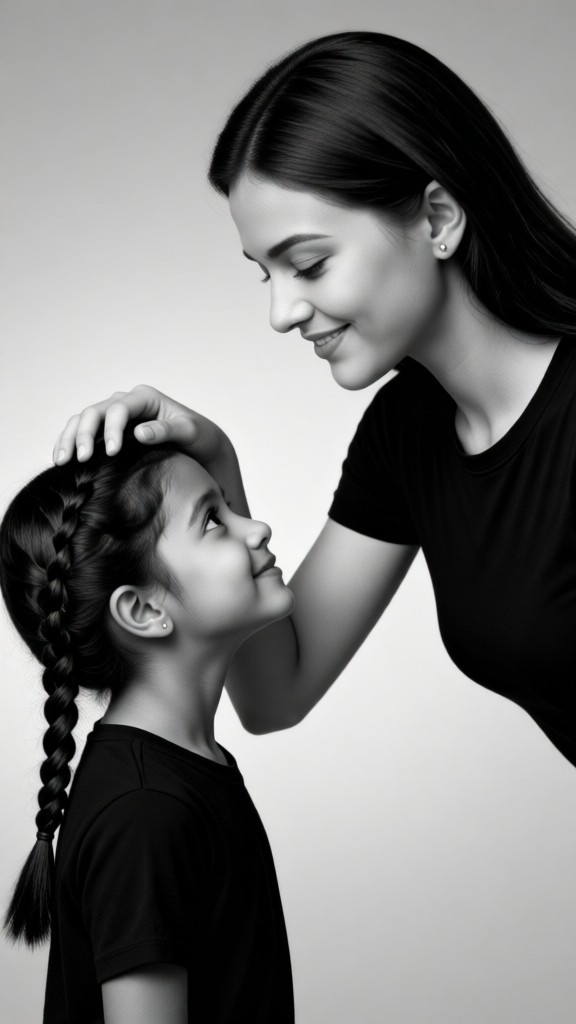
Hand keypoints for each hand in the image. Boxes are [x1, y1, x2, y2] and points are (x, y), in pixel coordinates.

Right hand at [53, 385, 232, 467]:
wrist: (201, 448)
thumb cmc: (199, 437)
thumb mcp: (190, 432)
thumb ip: (166, 430)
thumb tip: (139, 433)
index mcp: (144, 398)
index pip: (118, 409)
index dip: (111, 429)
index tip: (112, 453)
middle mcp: (125, 402)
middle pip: (94, 412)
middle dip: (84, 434)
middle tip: (81, 460)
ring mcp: (114, 416)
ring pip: (82, 421)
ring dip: (69, 439)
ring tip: (62, 461)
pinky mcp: (108, 431)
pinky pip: (82, 433)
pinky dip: (70, 444)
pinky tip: (63, 461)